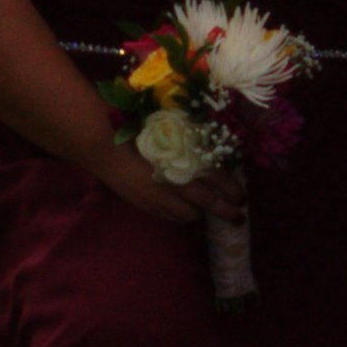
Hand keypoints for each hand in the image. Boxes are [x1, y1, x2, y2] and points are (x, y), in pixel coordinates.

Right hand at [92, 140, 242, 226]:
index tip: (242, 196)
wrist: (104, 145)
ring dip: (202, 214)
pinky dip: (183, 216)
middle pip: (209, 201)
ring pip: (190, 214)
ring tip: (211, 213)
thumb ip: (193, 144)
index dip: (231, 187)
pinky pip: (171, 217)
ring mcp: (160, 197)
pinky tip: (187, 212)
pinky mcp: (146, 205)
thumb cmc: (139, 129)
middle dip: (226, 210)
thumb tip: (214, 152)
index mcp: (185, 162)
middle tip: (238, 216)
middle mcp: (176, 182)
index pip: (216, 177)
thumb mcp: (173, 132)